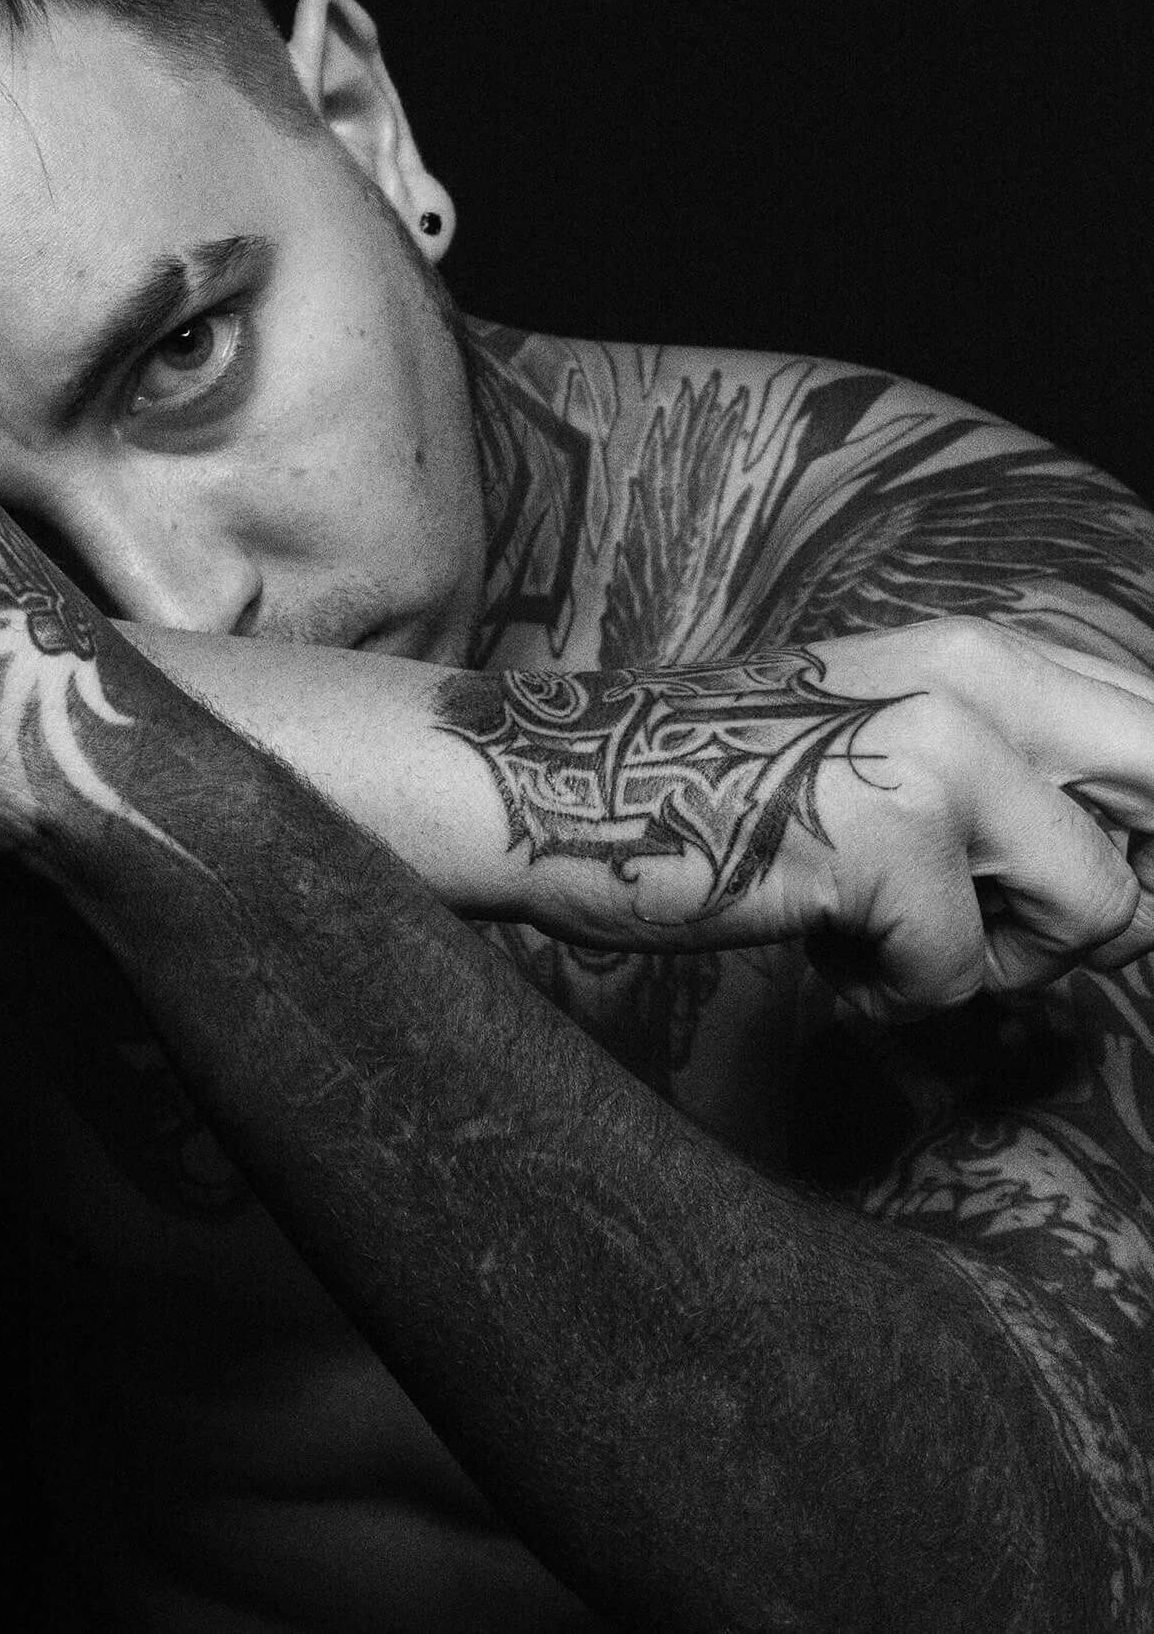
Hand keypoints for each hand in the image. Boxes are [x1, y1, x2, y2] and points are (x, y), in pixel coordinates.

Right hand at [447, 622, 1153, 1017]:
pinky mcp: (889, 836)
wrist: (553, 781)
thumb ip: (1016, 785)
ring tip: (878, 929)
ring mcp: (941, 750)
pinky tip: (816, 947)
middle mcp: (981, 679)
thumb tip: (1143, 893)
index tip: (1100, 900)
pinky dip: (892, 995)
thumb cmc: (709, 786)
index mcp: (986, 653)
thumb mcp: (880, 747)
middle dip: (1110, 904)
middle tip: (1004, 926)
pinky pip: (964, 976)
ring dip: (994, 960)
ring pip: (1106, 914)